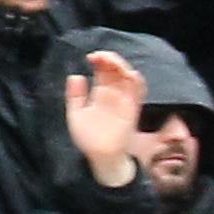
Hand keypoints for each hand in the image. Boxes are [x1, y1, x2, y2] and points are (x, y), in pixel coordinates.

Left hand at [63, 41, 149, 188]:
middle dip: (110, 59)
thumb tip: (76, 75)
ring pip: (129, 77)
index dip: (100, 60)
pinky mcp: (133, 109)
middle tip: (100, 56)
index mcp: (100, 94)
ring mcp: (124, 101)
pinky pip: (139, 92)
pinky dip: (136, 80)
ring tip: (112, 62)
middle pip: (116, 70)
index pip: (104, 70)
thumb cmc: (88, 139)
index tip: (91, 57)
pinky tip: (128, 73)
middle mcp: (114, 95)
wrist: (100, 157)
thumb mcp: (76, 114)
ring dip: (122, 66)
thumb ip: (74, 96)